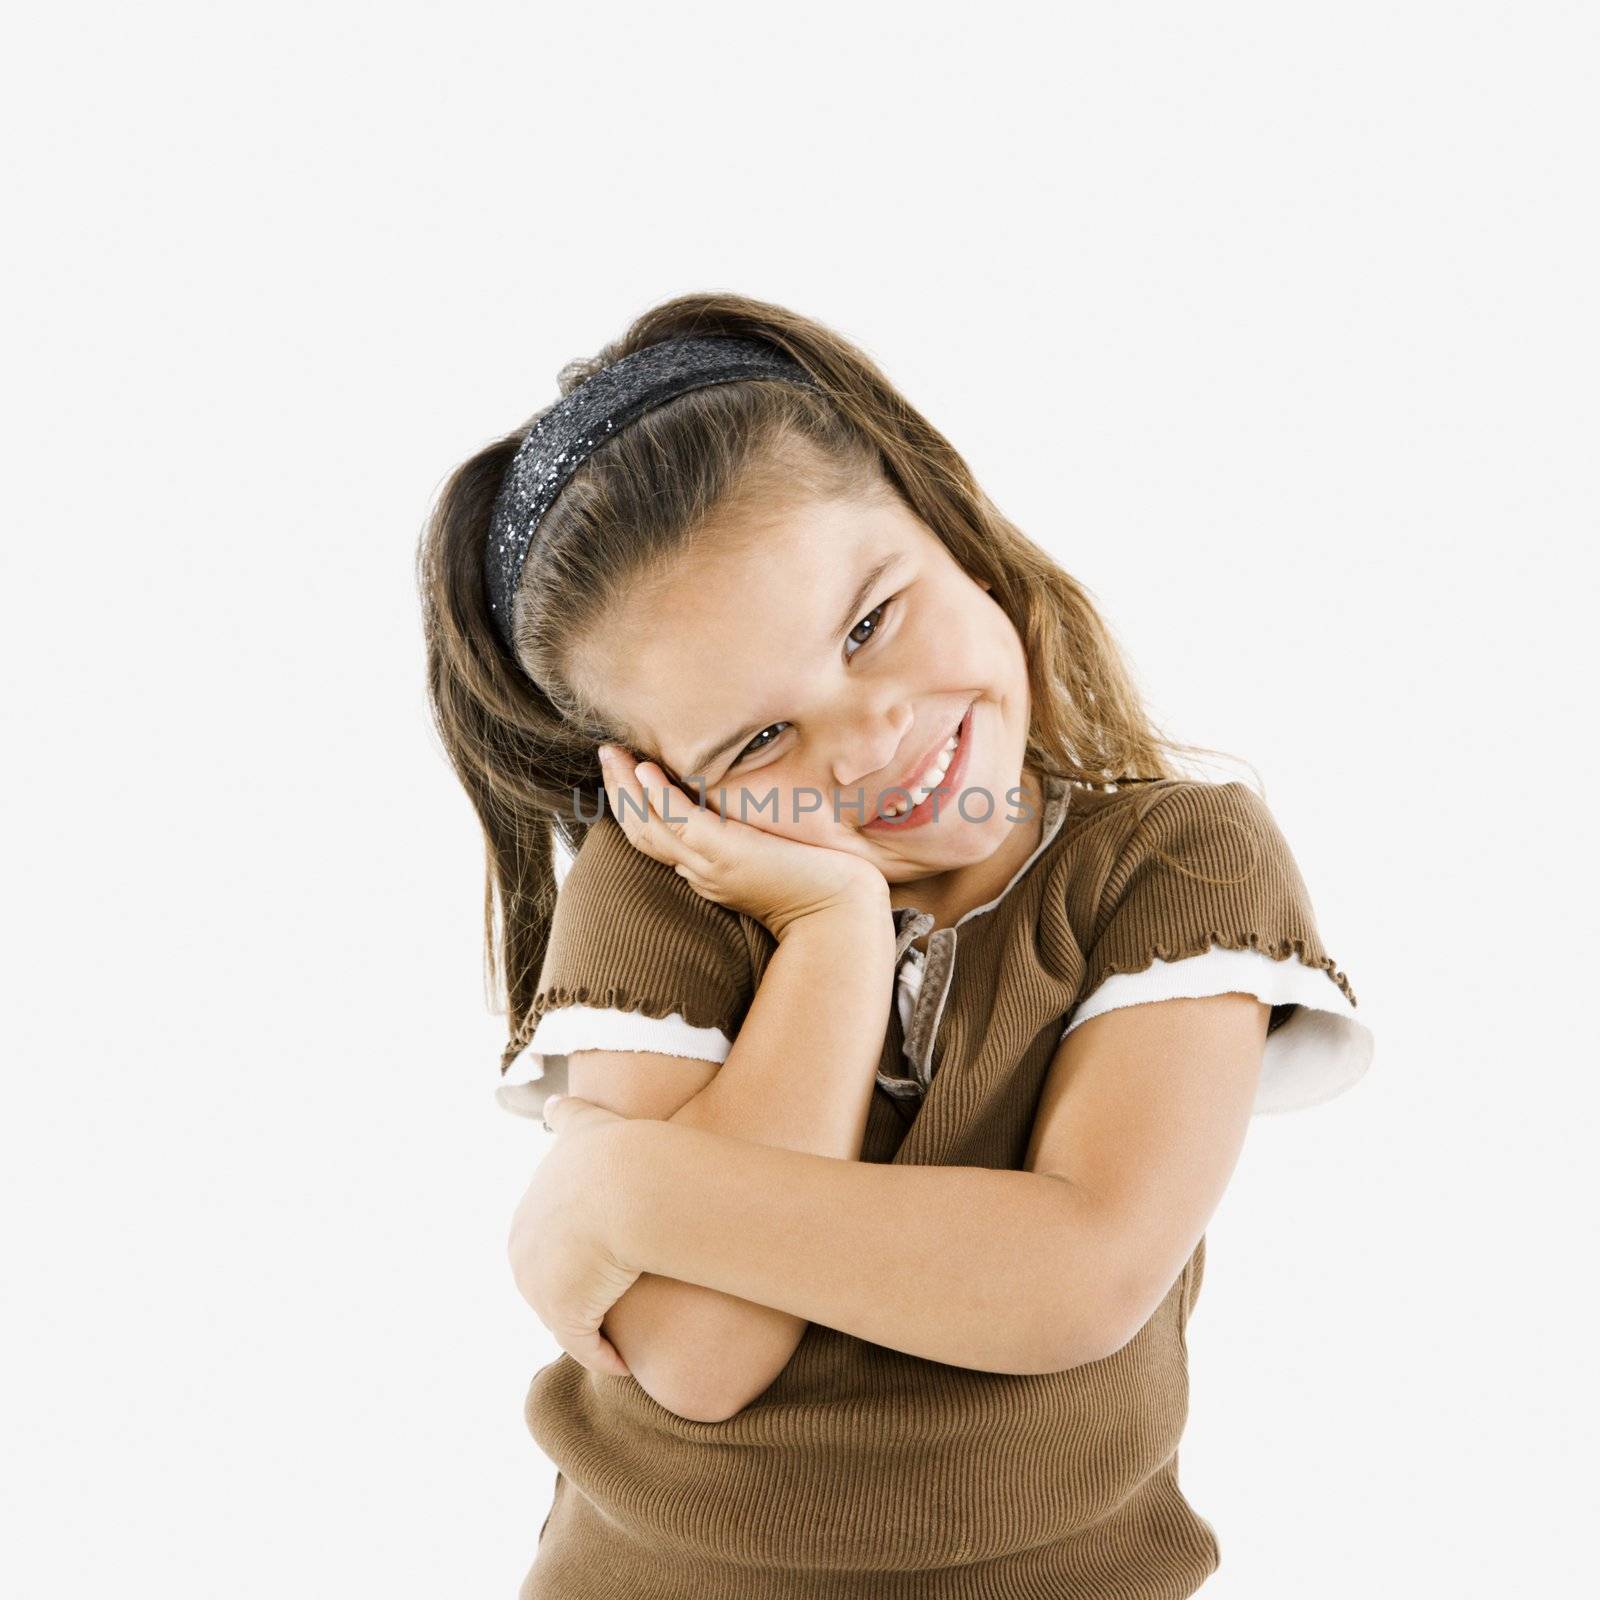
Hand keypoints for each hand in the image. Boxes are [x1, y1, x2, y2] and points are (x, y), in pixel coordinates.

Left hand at [507, 1094, 640, 1378]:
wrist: (628, 1184)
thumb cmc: (615, 1152)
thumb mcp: (583, 1123)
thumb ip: (566, 1115)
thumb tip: (552, 1103)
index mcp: (525, 1220)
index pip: (546, 1249)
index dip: (577, 1255)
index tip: (606, 1258)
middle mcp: (523, 1256)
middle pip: (552, 1287)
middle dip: (579, 1296)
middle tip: (619, 1299)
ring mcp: (541, 1288)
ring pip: (569, 1316)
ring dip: (592, 1328)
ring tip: (623, 1335)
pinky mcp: (566, 1314)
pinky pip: (587, 1344)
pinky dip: (605, 1355)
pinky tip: (625, 1362)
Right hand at [597, 743, 888, 941]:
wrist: (841, 914)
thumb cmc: (818, 882)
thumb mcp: (772, 853)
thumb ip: (750, 836)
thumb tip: (745, 811)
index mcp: (708, 872)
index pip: (656, 838)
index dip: (634, 806)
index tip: (625, 772)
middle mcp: (700, 872)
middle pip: (642, 832)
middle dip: (619, 793)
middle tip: (606, 755)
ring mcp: (710, 865)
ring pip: (650, 827)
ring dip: (626, 789)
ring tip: (611, 755)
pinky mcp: (727, 855)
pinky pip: (681, 823)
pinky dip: (658, 797)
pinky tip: (644, 771)